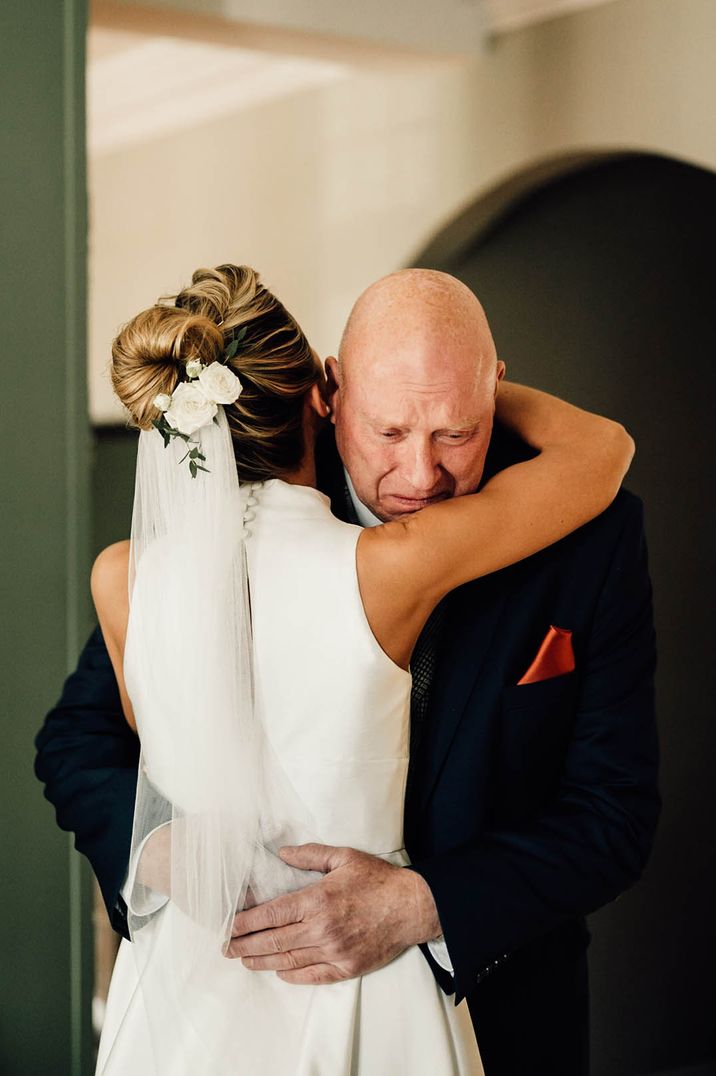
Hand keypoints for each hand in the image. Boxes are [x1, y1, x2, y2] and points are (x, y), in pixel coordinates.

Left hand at [226, 843, 441, 984]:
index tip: (227, 925)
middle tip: (225, 947)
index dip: (244, 922)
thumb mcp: (344, 857)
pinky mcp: (346, 968)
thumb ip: (310, 854)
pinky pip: (312, 976)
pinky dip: (291, 975)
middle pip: (273, 941)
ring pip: (288, 961)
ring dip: (261, 962)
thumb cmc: (378, 880)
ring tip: (244, 960)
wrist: (412, 906)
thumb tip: (282, 853)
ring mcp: (334, 951)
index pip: (270, 914)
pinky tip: (279, 971)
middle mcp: (321, 929)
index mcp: (317, 899)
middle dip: (244, 945)